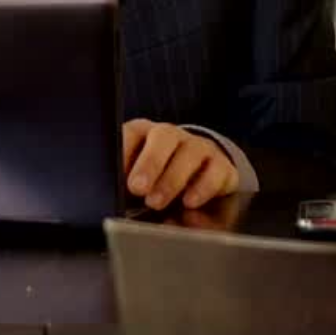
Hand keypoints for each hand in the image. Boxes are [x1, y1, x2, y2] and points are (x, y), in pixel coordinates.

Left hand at [122, 119, 238, 210]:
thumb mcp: (136, 182)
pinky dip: (202, 187)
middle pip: (163, 137)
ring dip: (172, 179)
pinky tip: (189, 202)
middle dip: (149, 163)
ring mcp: (198, 147)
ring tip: (156, 202)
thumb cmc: (156, 181)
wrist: (198, 180)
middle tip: (137, 188)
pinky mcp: (221, 165)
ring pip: (189, 152)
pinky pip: (215, 171)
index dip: (123, 150)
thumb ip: (126, 187)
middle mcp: (171, 136)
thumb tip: (118, 201)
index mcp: (143, 133)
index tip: (114, 171)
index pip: (131, 132)